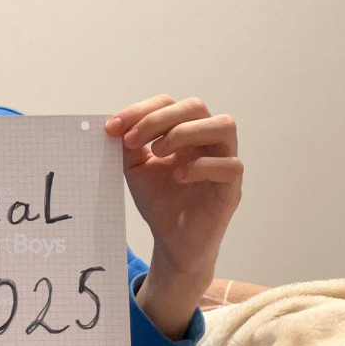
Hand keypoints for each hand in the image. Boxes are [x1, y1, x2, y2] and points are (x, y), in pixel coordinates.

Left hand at [105, 95, 242, 281]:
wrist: (170, 242)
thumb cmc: (159, 201)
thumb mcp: (136, 169)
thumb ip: (129, 145)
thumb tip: (117, 123)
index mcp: (185, 132)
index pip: (169, 104)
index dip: (140, 110)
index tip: (111, 128)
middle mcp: (207, 141)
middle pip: (195, 106)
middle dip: (159, 119)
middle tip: (132, 141)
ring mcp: (224, 161)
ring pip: (224, 125)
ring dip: (185, 132)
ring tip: (158, 152)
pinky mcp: (232, 187)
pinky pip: (231, 165)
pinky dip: (202, 167)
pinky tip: (178, 177)